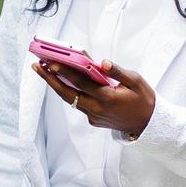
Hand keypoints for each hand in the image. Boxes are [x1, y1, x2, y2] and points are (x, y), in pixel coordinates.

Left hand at [33, 54, 155, 138]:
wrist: (148, 124)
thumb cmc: (143, 99)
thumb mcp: (135, 81)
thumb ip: (117, 72)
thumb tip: (102, 63)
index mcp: (107, 97)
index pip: (81, 82)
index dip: (65, 71)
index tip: (51, 62)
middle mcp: (97, 108)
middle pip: (67, 94)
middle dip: (50, 79)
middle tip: (37, 66)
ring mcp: (93, 116)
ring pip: (70, 100)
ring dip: (57, 85)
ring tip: (45, 70)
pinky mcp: (93, 120)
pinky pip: (79, 104)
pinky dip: (71, 92)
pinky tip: (65, 81)